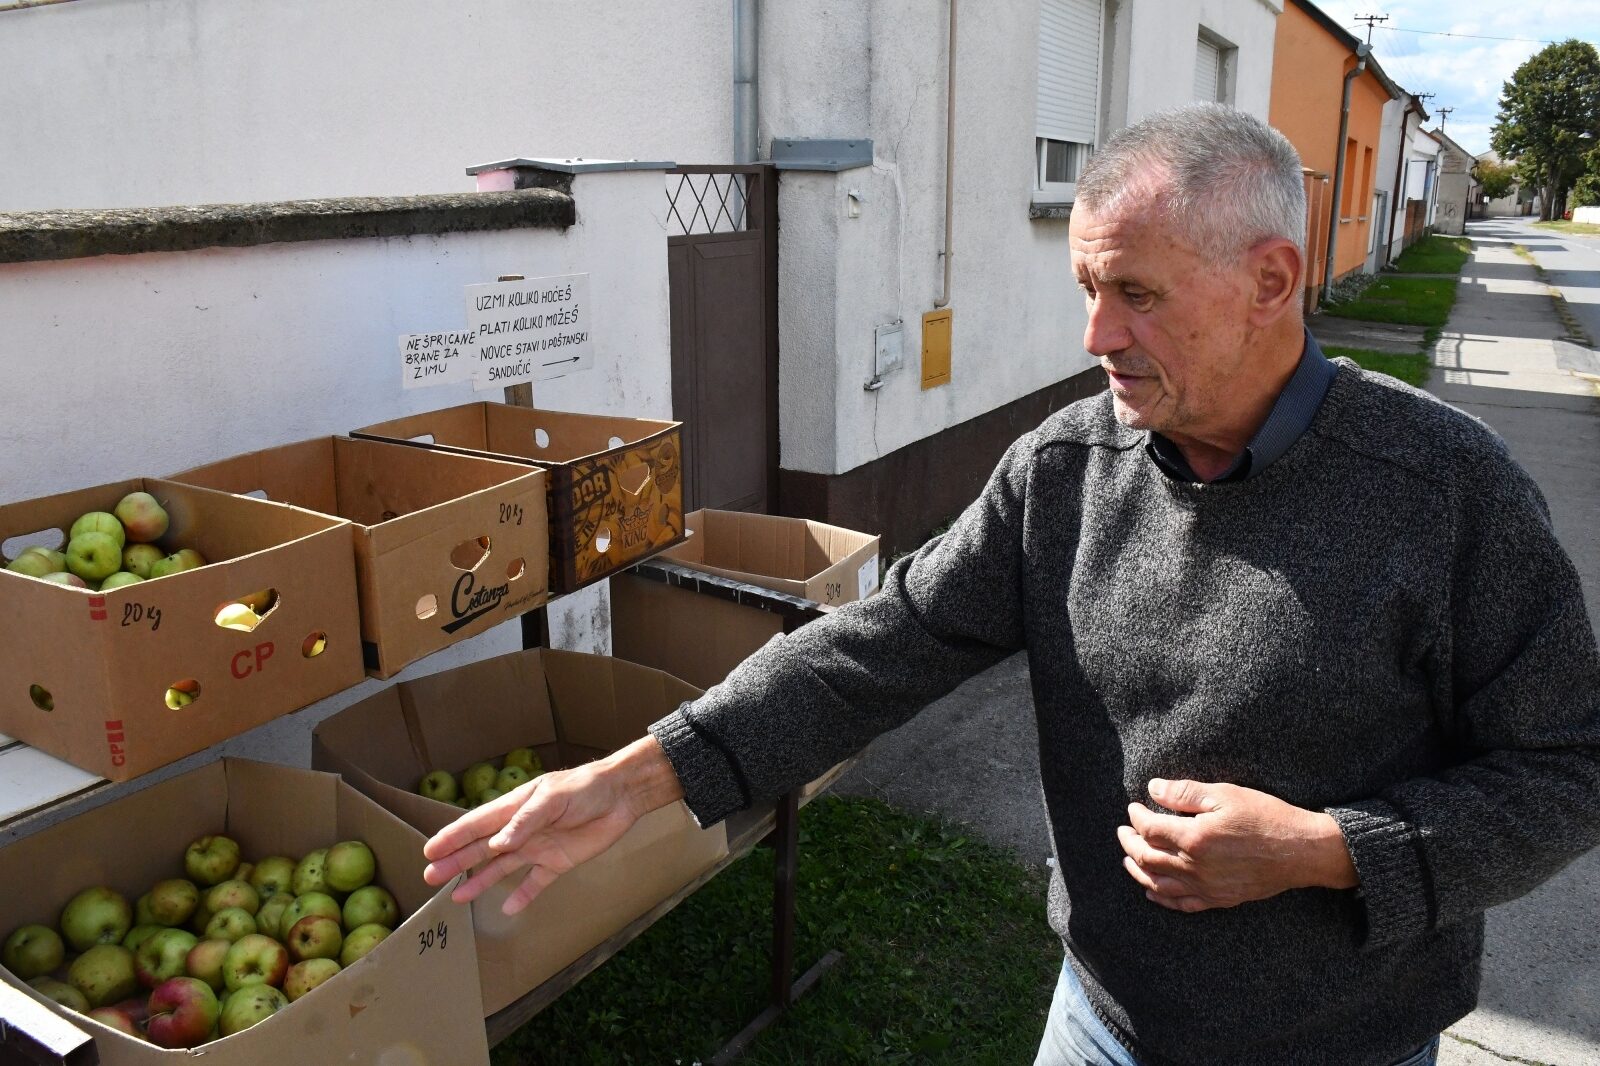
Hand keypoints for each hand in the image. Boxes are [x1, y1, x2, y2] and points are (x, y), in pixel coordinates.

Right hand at [422, 737, 683, 914]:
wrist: (621, 797)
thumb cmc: (585, 788)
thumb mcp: (553, 798)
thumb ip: (525, 821)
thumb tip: (497, 844)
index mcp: (515, 808)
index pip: (476, 824)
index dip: (452, 837)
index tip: (429, 851)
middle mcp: (521, 830)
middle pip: (482, 849)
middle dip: (456, 862)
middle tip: (430, 877)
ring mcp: (538, 847)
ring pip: (501, 868)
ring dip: (479, 881)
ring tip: (456, 897)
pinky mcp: (557, 863)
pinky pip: (535, 883)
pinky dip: (522, 896)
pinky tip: (507, 909)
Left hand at [1116, 778, 1357, 912]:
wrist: (1301, 851)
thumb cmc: (1266, 818)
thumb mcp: (1225, 795)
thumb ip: (1185, 793)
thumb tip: (1152, 789)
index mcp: (1194, 839)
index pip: (1149, 830)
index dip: (1136, 818)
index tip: (1134, 808)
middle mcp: (1195, 868)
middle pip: (1147, 858)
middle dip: (1130, 844)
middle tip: (1123, 832)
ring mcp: (1206, 887)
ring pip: (1159, 884)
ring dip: (1138, 870)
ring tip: (1128, 859)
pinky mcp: (1219, 899)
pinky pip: (1182, 904)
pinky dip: (1161, 898)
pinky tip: (1152, 891)